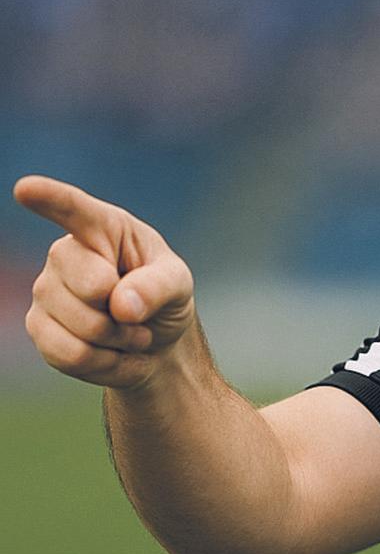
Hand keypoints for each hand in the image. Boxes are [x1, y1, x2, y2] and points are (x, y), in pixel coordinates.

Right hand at [13, 174, 196, 389]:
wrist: (153, 344)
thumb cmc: (164, 298)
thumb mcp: (178, 285)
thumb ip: (158, 286)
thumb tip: (121, 304)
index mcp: (103, 228)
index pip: (73, 209)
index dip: (49, 199)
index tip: (27, 189)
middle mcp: (65, 254)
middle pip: (90, 288)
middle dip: (127, 315)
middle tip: (139, 317)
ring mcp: (46, 291)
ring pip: (81, 329)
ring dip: (120, 342)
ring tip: (129, 334)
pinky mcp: (39, 328)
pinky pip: (70, 355)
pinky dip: (106, 363)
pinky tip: (114, 354)